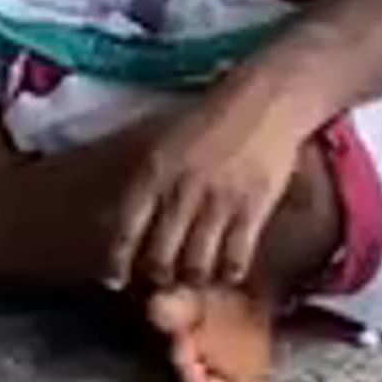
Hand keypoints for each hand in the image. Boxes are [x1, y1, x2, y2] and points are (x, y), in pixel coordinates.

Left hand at [101, 65, 317, 298]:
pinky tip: (228, 272)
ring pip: (197, 264)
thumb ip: (149, 179)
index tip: (115, 281)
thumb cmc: (213, 119)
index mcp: (155, 171)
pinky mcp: (253, 207)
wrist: (266, 98)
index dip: (118, 261)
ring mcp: (218, 201)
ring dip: (193, 279)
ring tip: (196, 280)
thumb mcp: (167, 142)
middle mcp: (182, 190)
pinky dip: (229, 272)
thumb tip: (125, 215)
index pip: (127, 228)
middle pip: (160, 256)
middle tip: (164, 283)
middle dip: (159, 276)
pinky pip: (235, 257)